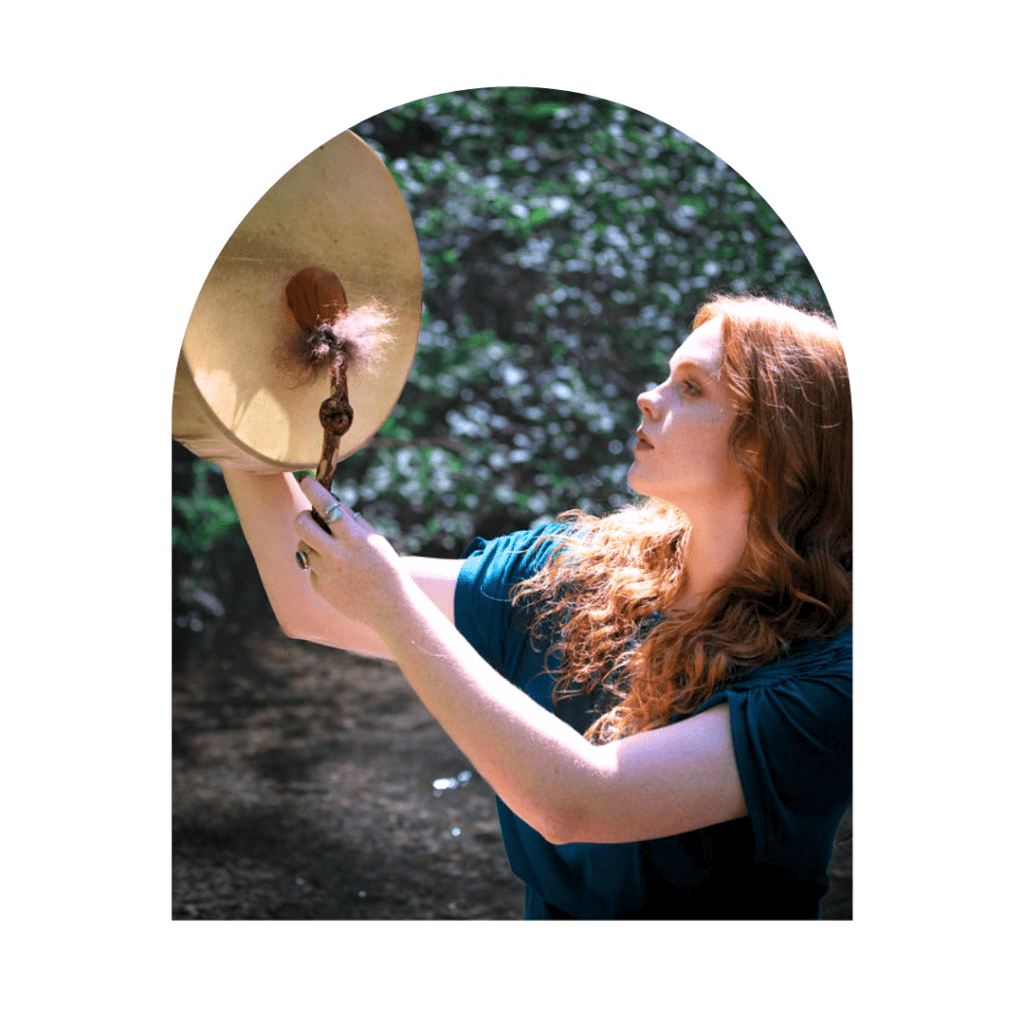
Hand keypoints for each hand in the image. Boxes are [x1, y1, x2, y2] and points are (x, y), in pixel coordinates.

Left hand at [293, 477, 406, 629]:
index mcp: (354, 538)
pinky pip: (311, 568)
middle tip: (310, 517)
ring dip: (313, 543)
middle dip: (303, 516)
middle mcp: (336, 555)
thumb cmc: (385, 567)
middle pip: (301, 525)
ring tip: (331, 551)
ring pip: (303, 547)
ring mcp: (325, 572)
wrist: (389, 607)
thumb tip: (329, 502)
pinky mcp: (319, 587)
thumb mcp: (374, 540)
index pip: (326, 506)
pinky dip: (321, 566)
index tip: (304, 479)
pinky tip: (340, 574)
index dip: (312, 489)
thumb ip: (353, 522)